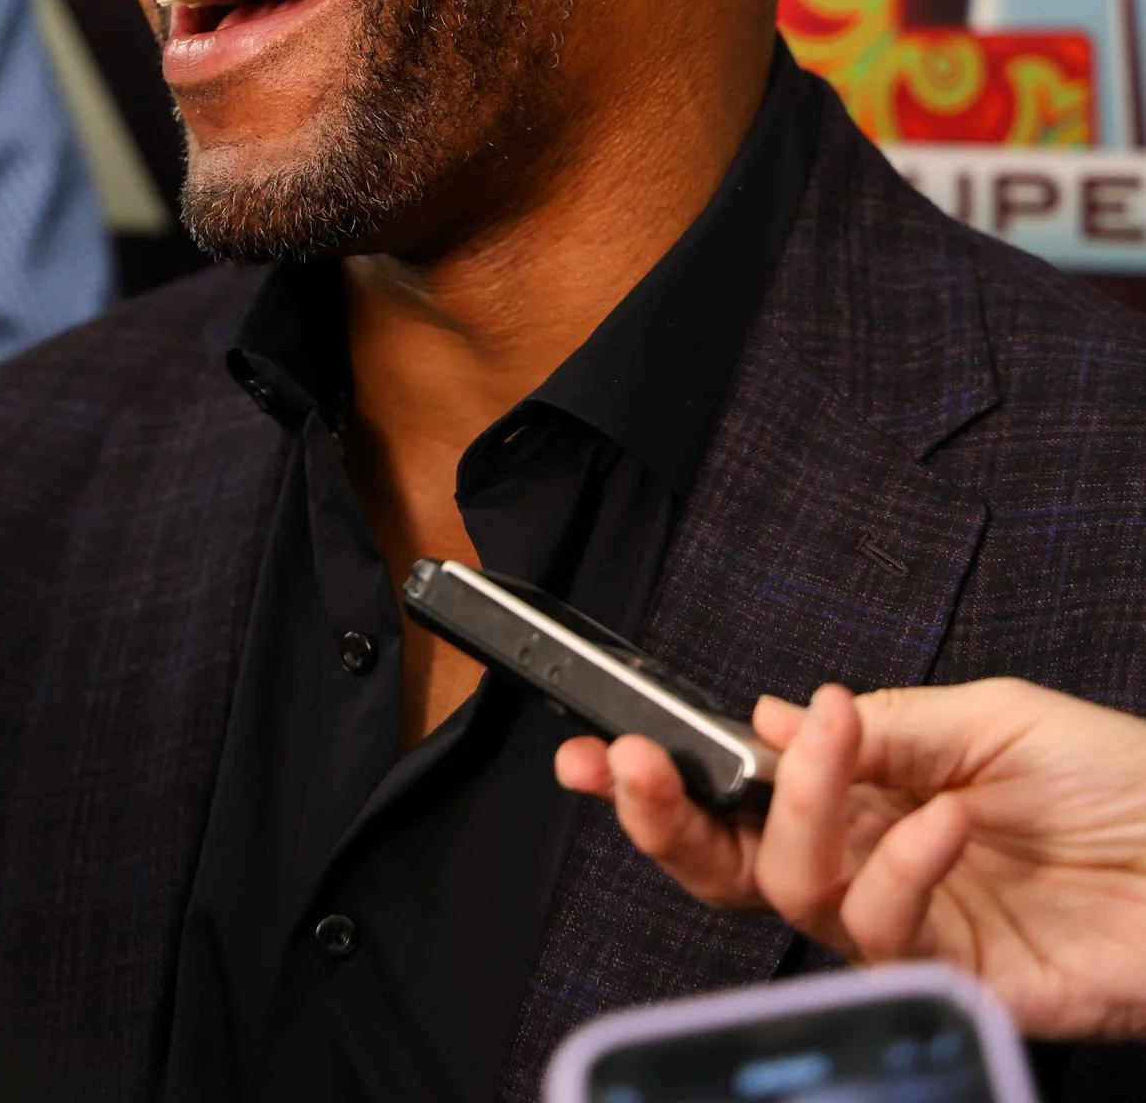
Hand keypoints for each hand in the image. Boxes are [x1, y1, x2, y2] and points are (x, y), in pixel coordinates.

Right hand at [556, 679, 1145, 1040]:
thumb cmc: (1118, 779)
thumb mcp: (990, 715)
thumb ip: (880, 727)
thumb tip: (769, 716)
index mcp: (869, 792)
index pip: (744, 789)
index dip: (667, 774)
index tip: (601, 746)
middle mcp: (871, 859)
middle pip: (732, 863)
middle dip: (667, 816)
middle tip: (635, 764)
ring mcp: (905, 922)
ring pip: (792, 893)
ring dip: (801, 809)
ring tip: (842, 740)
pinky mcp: (948, 978)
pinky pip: (883, 932)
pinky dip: (900, 864)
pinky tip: (945, 818)